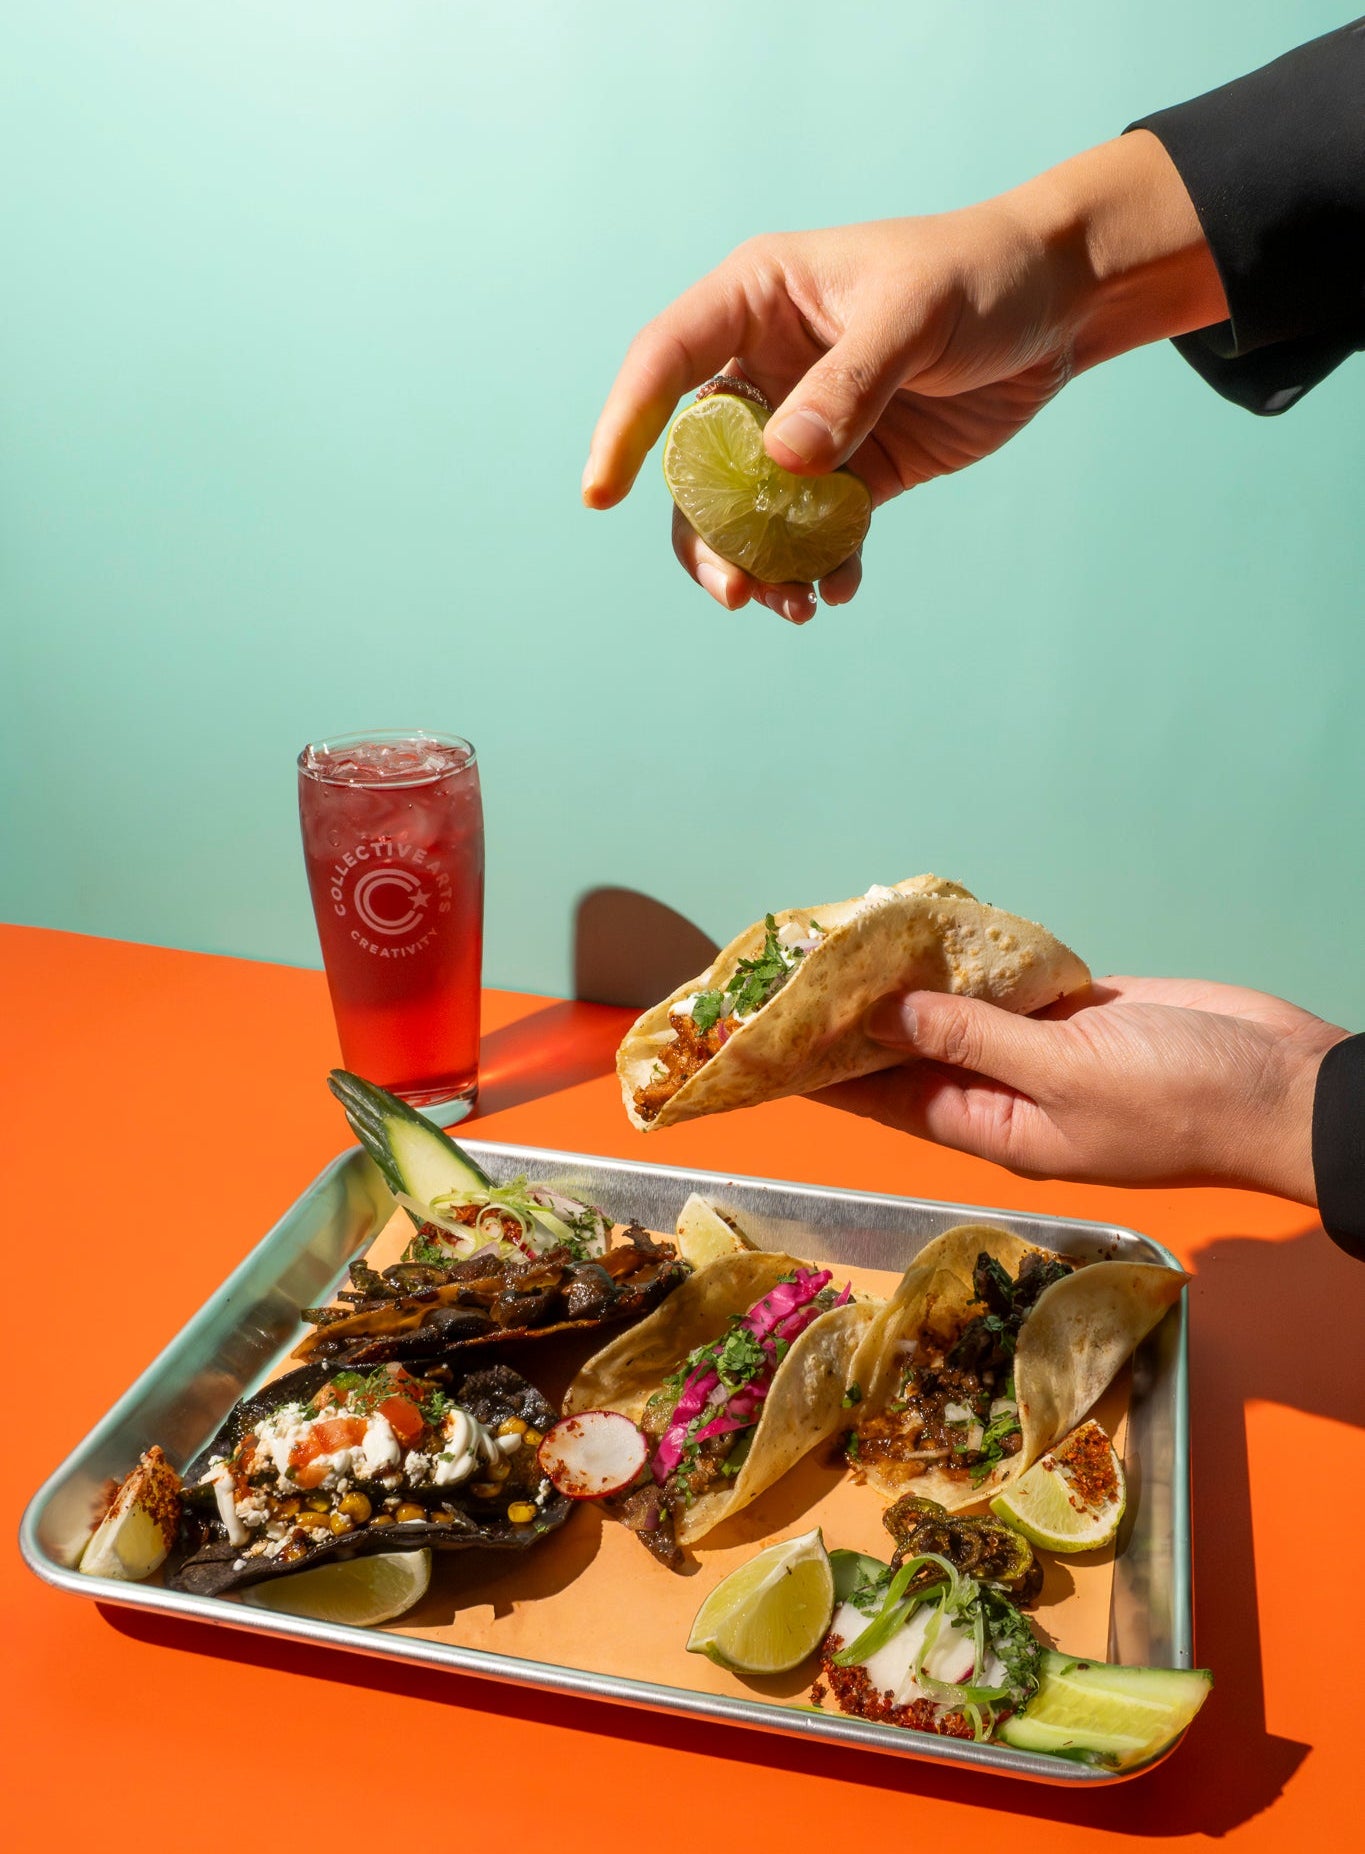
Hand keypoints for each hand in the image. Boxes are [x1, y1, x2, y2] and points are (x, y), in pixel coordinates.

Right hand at [582, 133, 1224, 622]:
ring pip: (748, 511)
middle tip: (735, 591)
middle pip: (696, 461)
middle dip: (706, 534)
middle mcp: (763, 366)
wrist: (1059, 304)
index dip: (625, 427)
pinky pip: (811, 532)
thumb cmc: (979, 277)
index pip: (663, 364)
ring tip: (792, 607)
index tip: (601, 494)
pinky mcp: (850, 472)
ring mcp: (802, 425)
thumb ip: (848, 386)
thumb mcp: (914, 317)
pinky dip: (817, 567)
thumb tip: (780, 463)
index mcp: (753, 302)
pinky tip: (839, 590)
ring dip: (759, 564)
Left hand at [828, 976, 1347, 1202]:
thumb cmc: (1177, 1102)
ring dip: (909, 979)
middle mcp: (1003, 1087)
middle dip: (856, 1017)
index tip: (766, 1046)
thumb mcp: (1066, 1079)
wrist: (1278, 1085)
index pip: (884, 1097)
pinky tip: (927, 926)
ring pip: (955, 1009)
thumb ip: (976, 1040)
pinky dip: (971, 955)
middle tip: (795, 971)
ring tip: (844, 940)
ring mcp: (1039, 1045)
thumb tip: (887, 1014)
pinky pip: (1006, 981)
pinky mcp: (1075, 1007)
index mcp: (991, 1124)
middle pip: (911, 1050)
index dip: (825, 1072)